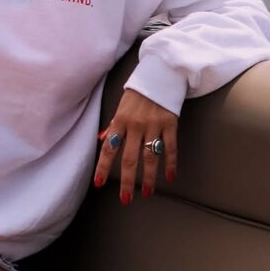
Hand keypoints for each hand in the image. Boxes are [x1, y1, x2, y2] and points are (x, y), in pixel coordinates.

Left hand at [92, 89, 177, 203]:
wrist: (160, 71)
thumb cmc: (138, 91)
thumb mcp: (122, 105)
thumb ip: (113, 124)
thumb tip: (101, 140)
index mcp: (121, 119)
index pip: (109, 147)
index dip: (103, 166)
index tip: (99, 183)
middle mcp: (136, 124)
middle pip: (129, 158)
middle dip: (127, 181)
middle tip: (126, 199)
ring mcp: (154, 124)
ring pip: (150, 156)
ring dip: (149, 177)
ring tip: (147, 193)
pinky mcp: (170, 122)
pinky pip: (170, 147)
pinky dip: (171, 162)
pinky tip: (170, 176)